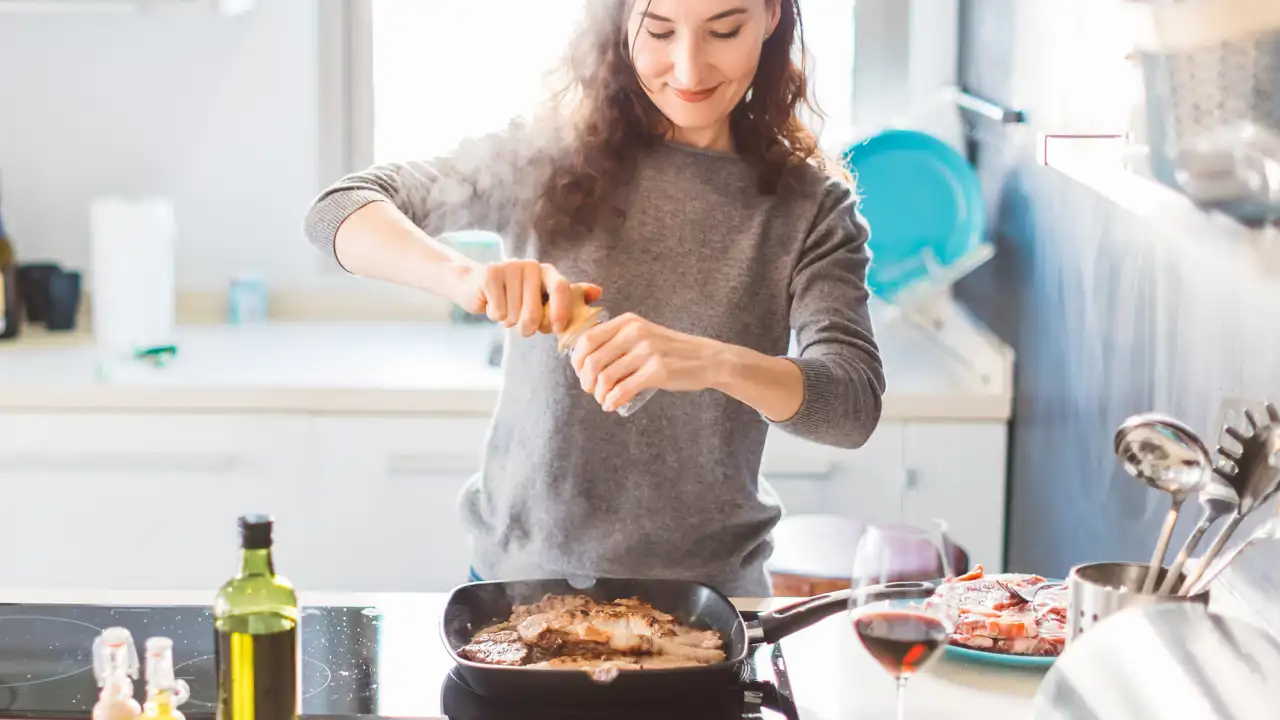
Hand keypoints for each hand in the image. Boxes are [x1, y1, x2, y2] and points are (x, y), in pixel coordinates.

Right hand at [459, 260, 601, 336]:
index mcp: (548, 272)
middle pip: (535, 311)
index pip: (561, 288)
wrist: (477, 286)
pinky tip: (493, 305)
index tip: (557, 329)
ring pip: (514, 314)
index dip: (561, 312)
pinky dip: (495, 316)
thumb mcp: (543, 300)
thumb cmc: (516, 298)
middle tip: (522, 327)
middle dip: (528, 328)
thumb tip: (598, 292)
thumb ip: (569, 299)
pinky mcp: (490, 272)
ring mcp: (510, 266)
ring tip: (505, 311)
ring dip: (509, 322)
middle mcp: (531, 265)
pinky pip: (498, 310)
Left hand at [570, 313, 720, 411]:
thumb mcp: (643, 335)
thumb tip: (586, 363)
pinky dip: (613, 400)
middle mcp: (635, 333)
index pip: (588, 339)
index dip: (577, 360)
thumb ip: (618, 341)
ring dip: (599, 393)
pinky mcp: (658, 371)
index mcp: (627, 322)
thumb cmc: (671, 350)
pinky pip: (623, 389)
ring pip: (606, 377)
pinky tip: (611, 405)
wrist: (707, 358)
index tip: (580, 372)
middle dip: (586, 380)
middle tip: (591, 390)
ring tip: (603, 399)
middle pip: (593, 360)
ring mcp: (647, 351)